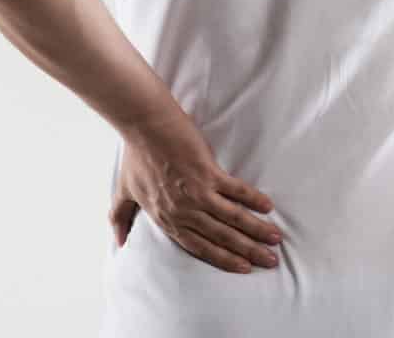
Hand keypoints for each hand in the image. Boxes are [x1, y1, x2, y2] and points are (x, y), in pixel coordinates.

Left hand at [109, 108, 282, 273]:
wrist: (143, 124)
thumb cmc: (135, 155)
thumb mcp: (123, 191)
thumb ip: (120, 218)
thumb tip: (118, 242)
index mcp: (166, 219)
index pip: (199, 247)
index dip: (223, 259)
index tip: (243, 268)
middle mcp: (184, 211)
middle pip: (222, 237)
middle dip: (248, 251)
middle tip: (270, 261)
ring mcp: (197, 193)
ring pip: (232, 219)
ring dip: (256, 230)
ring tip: (275, 239)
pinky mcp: (207, 172)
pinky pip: (235, 190)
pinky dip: (252, 199)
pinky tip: (267, 207)